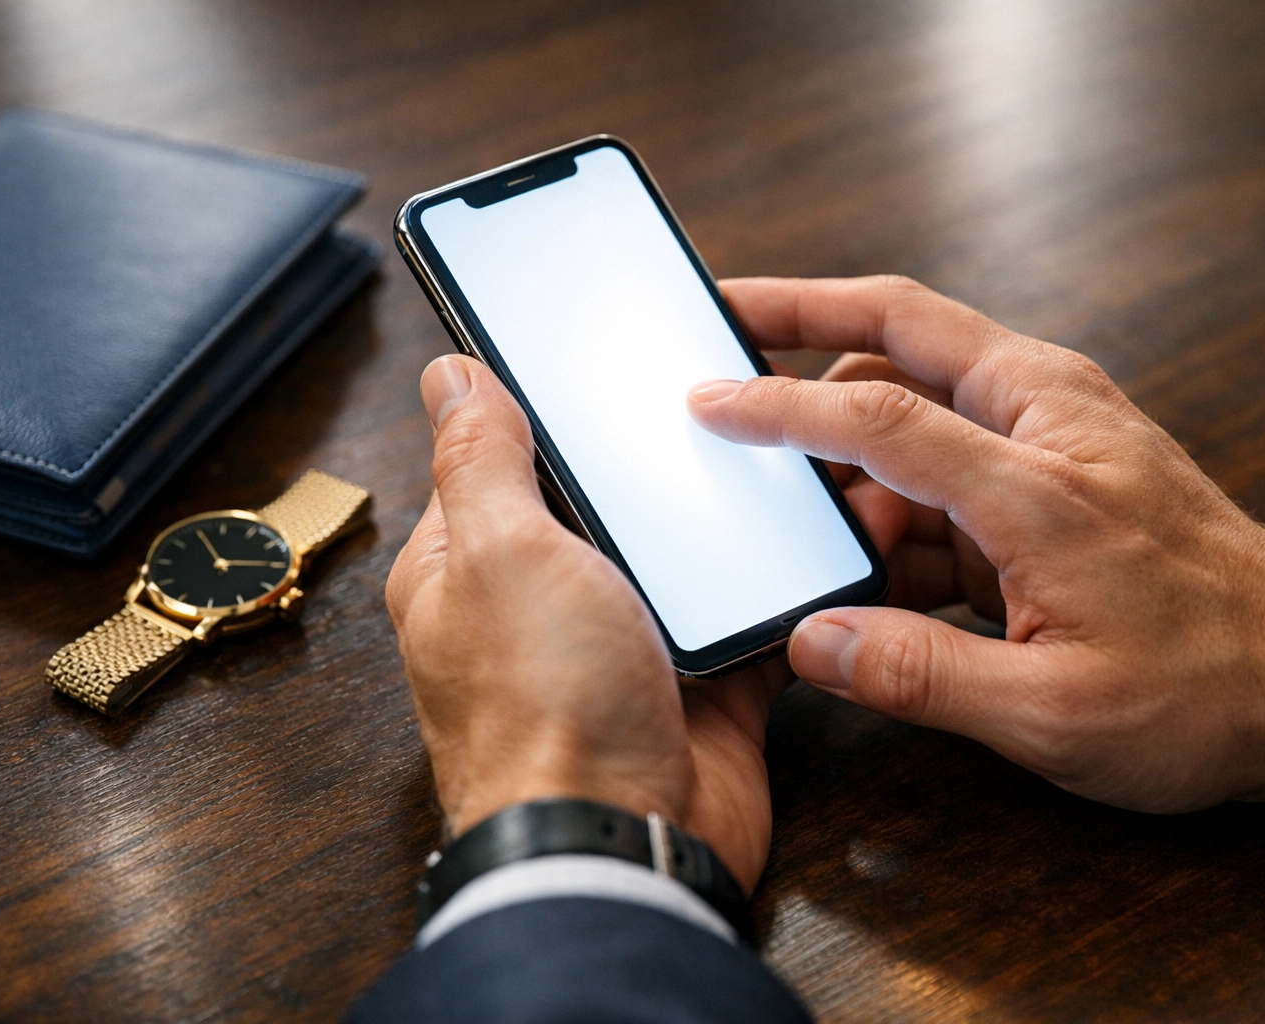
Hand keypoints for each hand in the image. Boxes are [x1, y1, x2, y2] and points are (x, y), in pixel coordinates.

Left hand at [386, 355, 787, 889]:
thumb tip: (450, 373)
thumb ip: (480, 458)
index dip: (548, 403)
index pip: (502, 455)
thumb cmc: (540, 711)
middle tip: (719, 385)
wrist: (626, 841)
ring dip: (724, 515)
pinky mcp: (701, 680)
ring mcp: (626, 642)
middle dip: (655, 456)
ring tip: (781, 439)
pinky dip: (778, 582)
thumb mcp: (498, 551)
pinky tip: (814, 529)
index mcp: (469, 564)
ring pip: (683, 551)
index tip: (604, 352)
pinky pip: (745, 613)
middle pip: (605, 499)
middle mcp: (545, 601)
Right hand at [691, 276, 1264, 812]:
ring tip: (802, 522)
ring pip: (917, 399)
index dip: (779, 404)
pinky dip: (893, 489)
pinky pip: (947, 455)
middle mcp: (1050, 424)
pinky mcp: (1053, 468)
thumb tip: (812, 642)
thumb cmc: (1198, 691)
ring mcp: (1055, 435)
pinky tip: (868, 555)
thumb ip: (919, 675)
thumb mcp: (1052, 713)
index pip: (879, 413)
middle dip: (804, 318)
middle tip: (723, 325)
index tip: (705, 397)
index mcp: (1043, 481)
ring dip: (850, 445)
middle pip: (902, 333)